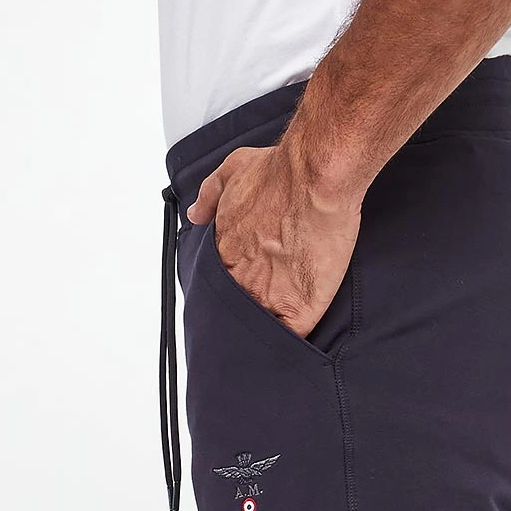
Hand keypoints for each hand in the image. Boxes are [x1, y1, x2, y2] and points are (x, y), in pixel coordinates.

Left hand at [187, 139, 362, 338]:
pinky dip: (293, 340)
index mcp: (224, 252)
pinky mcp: (298, 308)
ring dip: (269, 329)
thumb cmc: (279, 172)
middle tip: (265, 311)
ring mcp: (268, 296)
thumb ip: (210, 193)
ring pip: (262, 326)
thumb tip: (196, 214)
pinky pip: (291, 336)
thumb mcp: (233, 170)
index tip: (250, 285)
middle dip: (249, 311)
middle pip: (240, 308)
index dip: (238, 286)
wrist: (314, 178)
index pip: (224, 283)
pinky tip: (298, 338)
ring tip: (279, 331)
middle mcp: (241, 278)